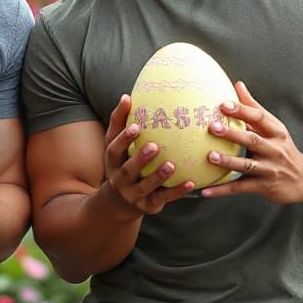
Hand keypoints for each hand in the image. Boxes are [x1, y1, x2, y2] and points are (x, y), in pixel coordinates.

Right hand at [102, 94, 193, 216]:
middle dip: (140, 159)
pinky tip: (190, 183)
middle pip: (128, 170)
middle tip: (155, 146)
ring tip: (171, 165)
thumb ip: (120, 122)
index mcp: (112, 162)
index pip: (114, 150)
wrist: (120, 202)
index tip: (136, 126)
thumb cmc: (122, 163)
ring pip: (146, 187)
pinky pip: (163, 199)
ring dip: (158, 177)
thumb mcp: (115, 145)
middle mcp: (119, 180)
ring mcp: (133, 195)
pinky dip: (176, 192)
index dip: (124, 139)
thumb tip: (126, 96)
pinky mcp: (148, 206)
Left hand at [200, 81, 302, 202]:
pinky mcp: (264, 186)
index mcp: (276, 132)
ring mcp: (269, 169)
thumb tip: (238, 85)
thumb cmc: (282, 148)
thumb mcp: (273, 127)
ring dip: (228, 161)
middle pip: (252, 139)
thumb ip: (254, 108)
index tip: (223, 104)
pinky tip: (206, 191)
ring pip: (247, 165)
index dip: (241, 110)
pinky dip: (223, 190)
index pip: (259, 118)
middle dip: (232, 134)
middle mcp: (274, 149)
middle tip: (212, 127)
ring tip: (210, 156)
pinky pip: (241, 188)